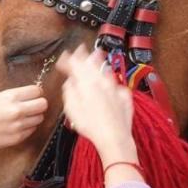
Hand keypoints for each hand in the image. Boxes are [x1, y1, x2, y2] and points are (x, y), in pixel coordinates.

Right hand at [0, 85, 48, 156]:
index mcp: (10, 97)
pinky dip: (27, 127)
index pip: (37, 91)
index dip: (35, 92)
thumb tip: (27, 94)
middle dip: (39, 104)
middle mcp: (16, 111)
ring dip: (33, 116)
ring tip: (22, 117)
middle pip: (43, 104)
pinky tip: (16, 125)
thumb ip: (12, 95)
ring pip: (40, 118)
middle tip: (32, 105)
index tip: (32, 95)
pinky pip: (32, 129)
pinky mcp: (18, 137)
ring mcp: (18, 125)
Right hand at [57, 46, 137, 165]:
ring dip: (99, 62)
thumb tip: (70, 83)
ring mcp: (116, 89)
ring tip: (96, 54)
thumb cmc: (91, 126)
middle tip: (79, 49)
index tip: (63, 57)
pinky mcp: (125, 98)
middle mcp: (103, 83)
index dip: (68, 60)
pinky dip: (110, 79)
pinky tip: (109, 79)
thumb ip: (70, 92)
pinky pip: (116, 84)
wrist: (115, 137)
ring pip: (106, 71)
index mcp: (87, 84)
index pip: (76, 65)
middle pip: (92, 65)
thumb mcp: (71, 109)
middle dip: (84, 56)